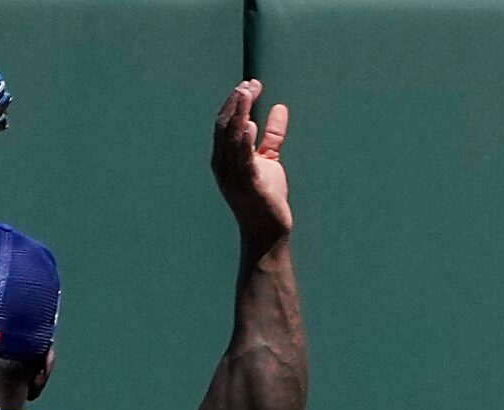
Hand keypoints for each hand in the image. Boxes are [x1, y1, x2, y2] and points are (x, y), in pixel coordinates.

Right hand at [211, 80, 291, 247]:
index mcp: (224, 159)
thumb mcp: (268, 160)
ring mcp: (234, 177)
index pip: (224, 124)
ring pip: (231, 139)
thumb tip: (279, 108)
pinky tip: (250, 124)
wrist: (267, 231)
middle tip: (248, 84)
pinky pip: (243, 161)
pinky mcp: (249, 187)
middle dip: (236, 103)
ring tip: (247, 93)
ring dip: (239, 114)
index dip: (235, 103)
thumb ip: (272, 136)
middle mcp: (224, 166)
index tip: (249, 84)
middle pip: (224, 127)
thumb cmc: (266, 196)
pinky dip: (244, 141)